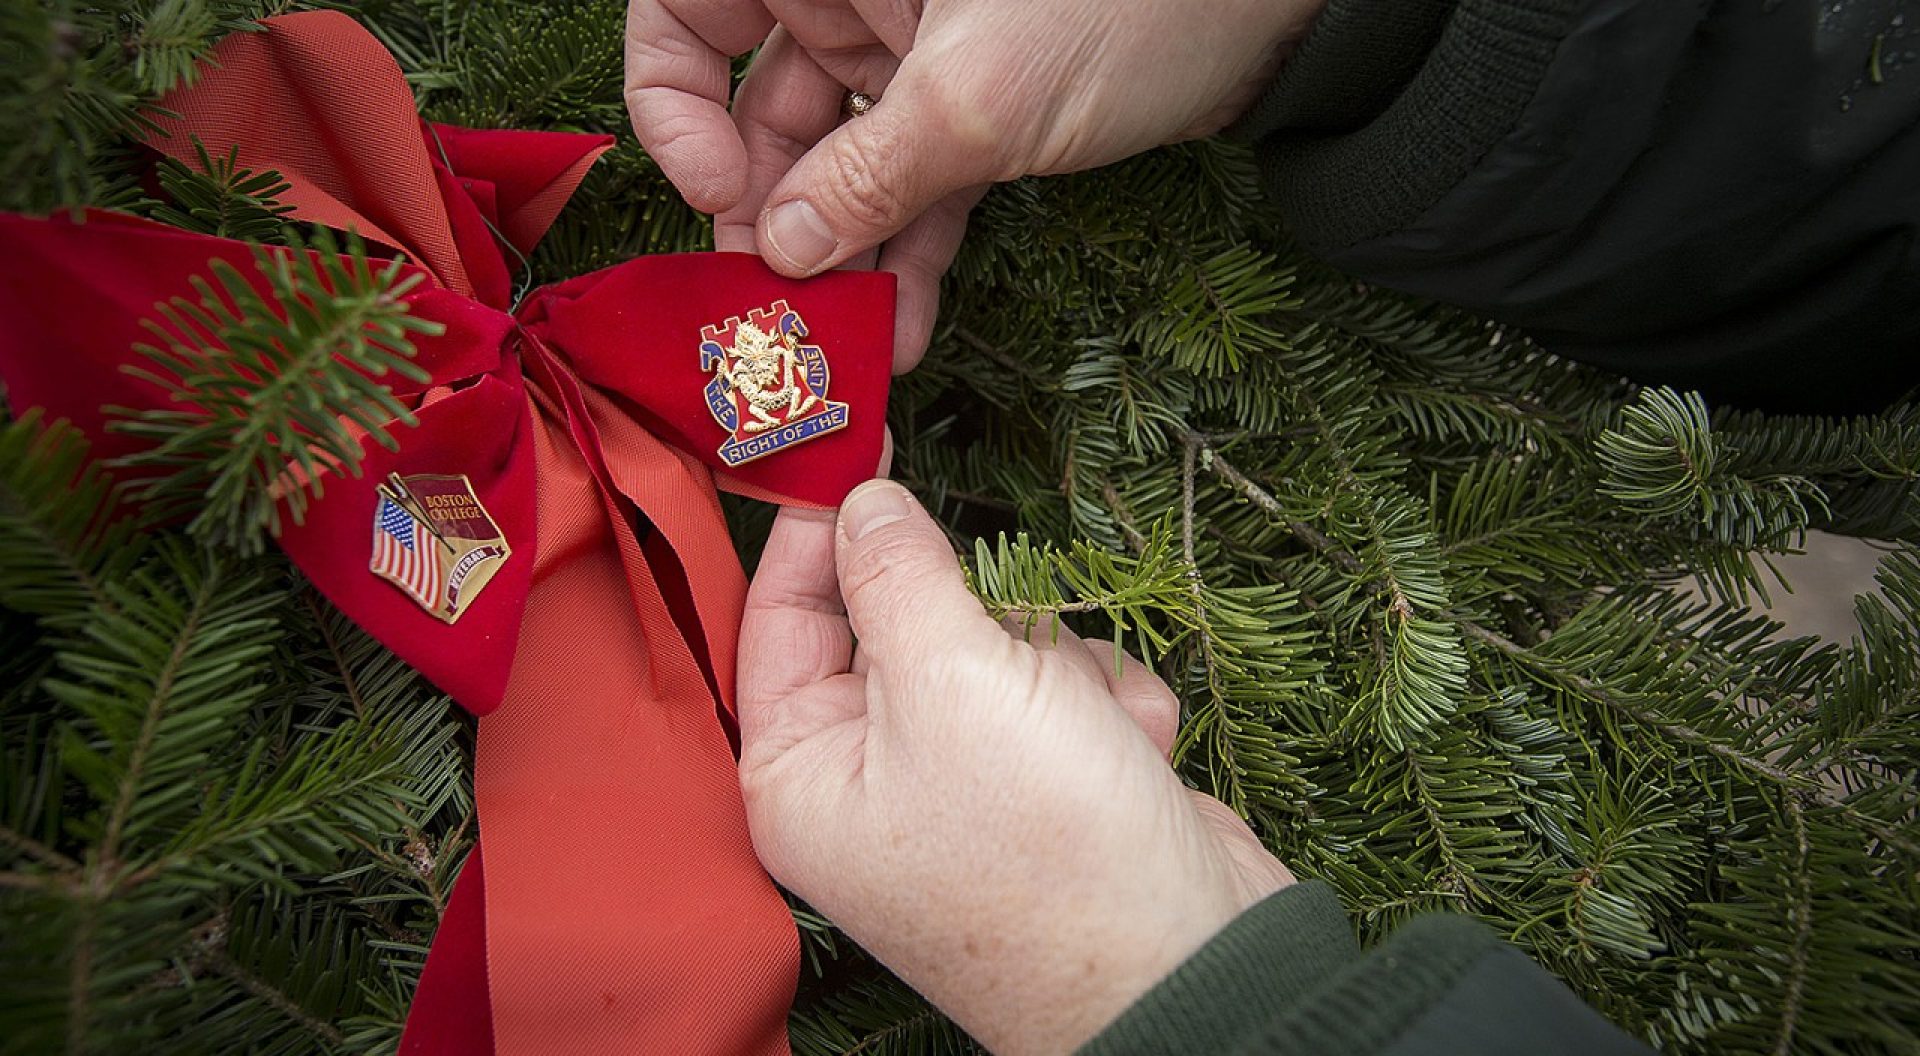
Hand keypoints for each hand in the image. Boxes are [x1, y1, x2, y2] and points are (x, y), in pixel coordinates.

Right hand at [625, 0, 1327, 370]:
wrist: (1274, 7)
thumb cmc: (1127, 1)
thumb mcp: (974, 97)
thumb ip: (864, 178)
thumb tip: (778, 251)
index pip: (683, 17)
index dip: (674, 106)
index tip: (723, 188)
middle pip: (757, 107)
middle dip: (762, 213)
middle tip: (767, 315)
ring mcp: (913, 52)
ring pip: (836, 162)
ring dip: (836, 256)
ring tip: (835, 350)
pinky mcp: (973, 110)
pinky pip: (912, 187)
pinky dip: (908, 253)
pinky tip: (903, 330)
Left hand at [738, 479, 1293, 1054]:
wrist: (1192, 963)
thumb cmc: (1044, 843)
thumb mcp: (953, 679)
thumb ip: (897, 572)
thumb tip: (862, 502)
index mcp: (800, 773)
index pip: (778, 615)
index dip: (819, 532)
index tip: (859, 453)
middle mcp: (868, 781)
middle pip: (902, 621)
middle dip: (980, 617)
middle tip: (1014, 639)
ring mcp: (963, 785)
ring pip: (999, 643)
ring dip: (1060, 664)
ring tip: (1086, 726)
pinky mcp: (1047, 784)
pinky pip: (1064, 690)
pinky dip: (1107, 707)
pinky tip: (1132, 755)